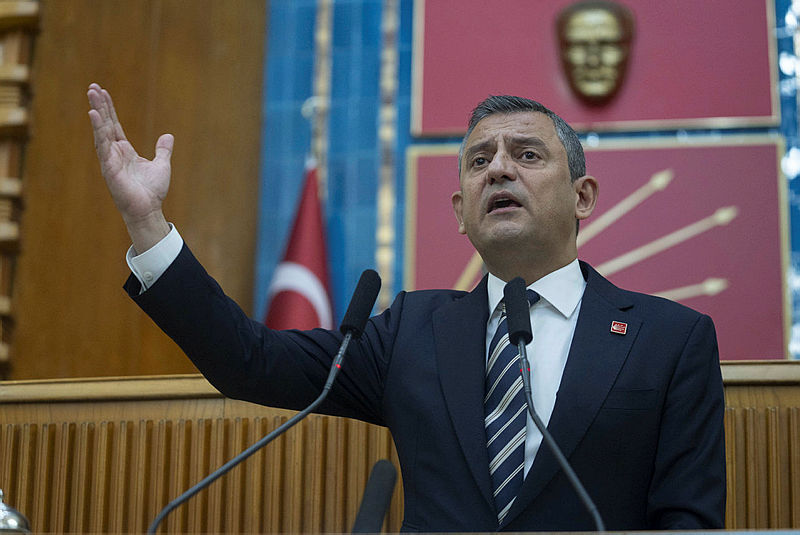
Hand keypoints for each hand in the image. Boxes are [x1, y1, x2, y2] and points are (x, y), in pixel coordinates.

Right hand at [87, 83, 172, 251]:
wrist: (148, 209)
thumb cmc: (152, 191)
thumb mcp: (162, 165)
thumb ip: (163, 150)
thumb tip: (168, 136)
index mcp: (125, 151)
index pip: (114, 125)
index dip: (109, 109)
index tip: (103, 92)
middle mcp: (114, 152)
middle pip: (105, 124)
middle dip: (99, 105)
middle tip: (92, 87)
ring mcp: (110, 159)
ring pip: (101, 131)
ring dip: (97, 112)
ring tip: (92, 94)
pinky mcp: (108, 167)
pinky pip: (102, 145)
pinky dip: (98, 130)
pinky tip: (94, 115)